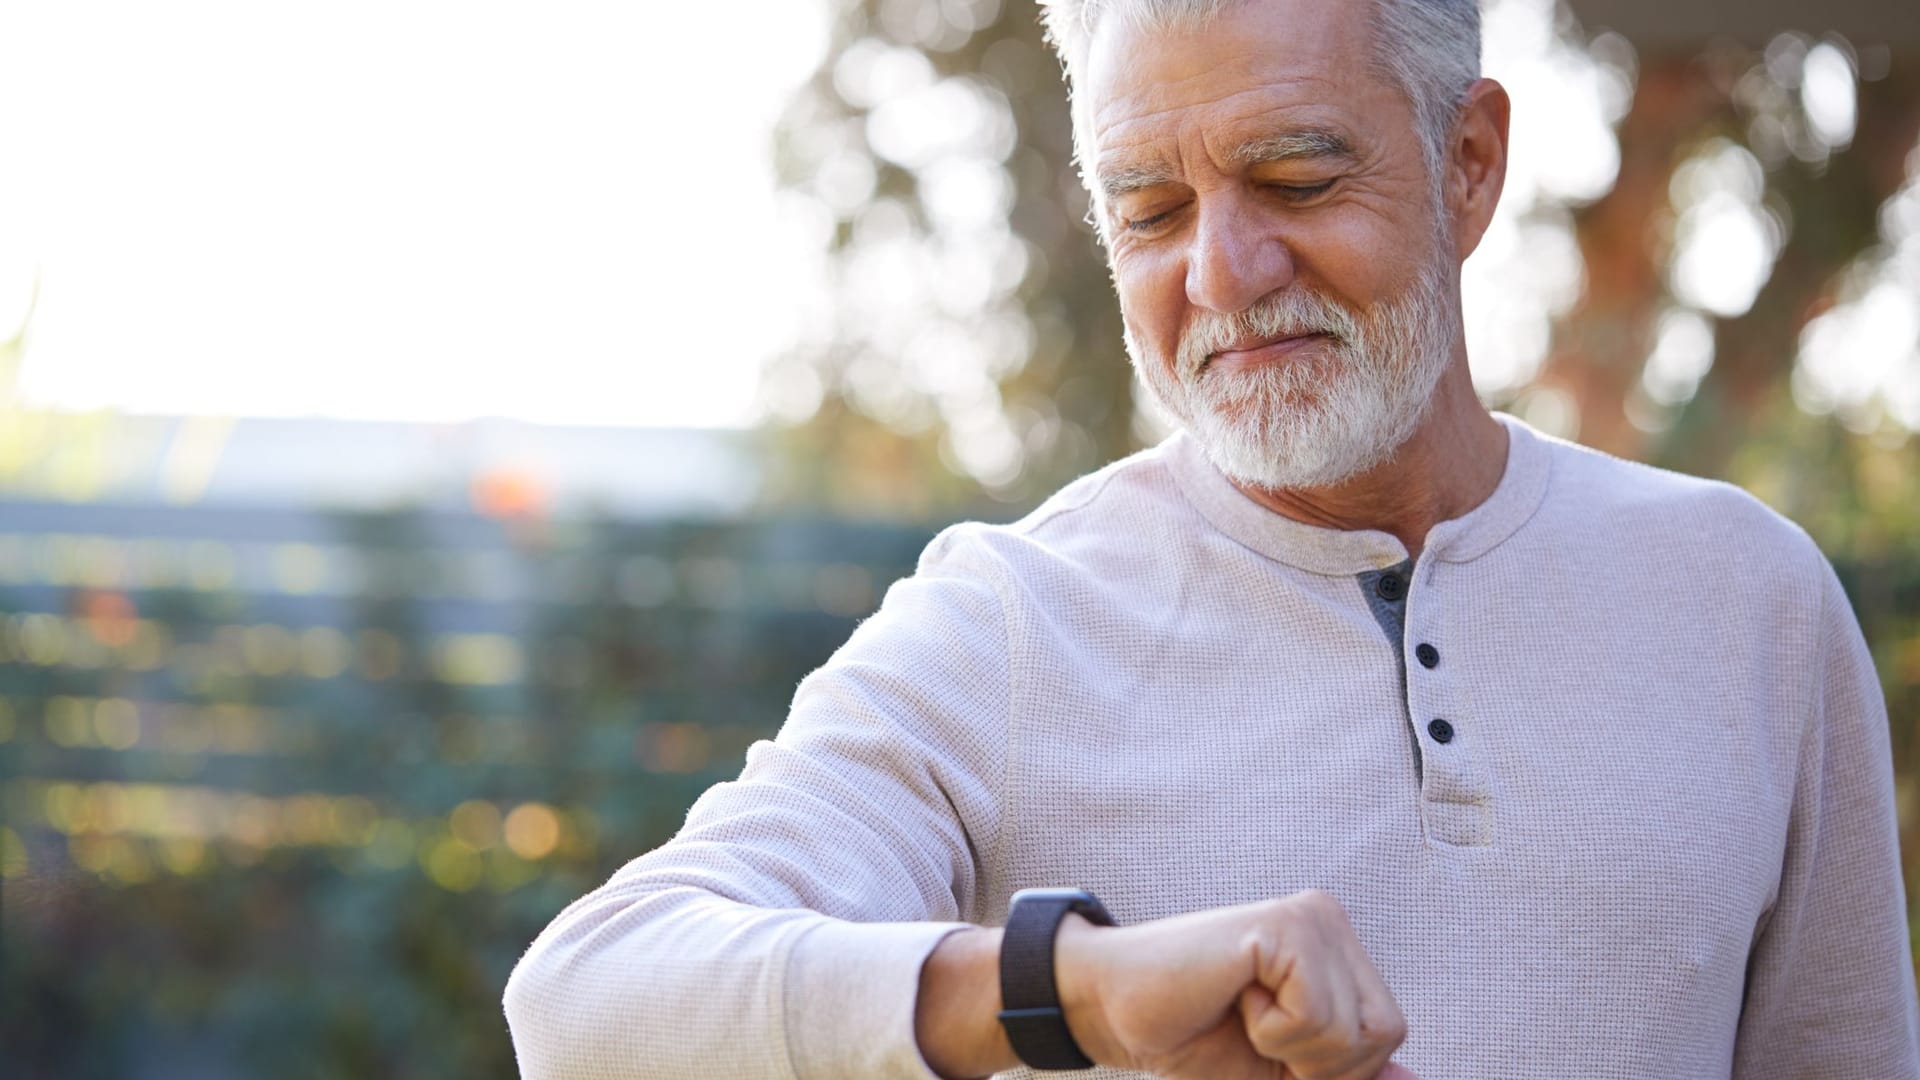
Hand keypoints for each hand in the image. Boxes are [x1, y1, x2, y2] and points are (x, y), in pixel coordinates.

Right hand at [1054, 890, 1410, 1079]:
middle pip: (1385, 1033)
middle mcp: (1330, 921)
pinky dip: (1272, 1032)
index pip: (1389, 1035)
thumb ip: (1348, 1073)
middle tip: (1256, 1033)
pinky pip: (1316, 1017)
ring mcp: (1310, 917)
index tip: (1271, 1048)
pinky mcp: (1283, 925)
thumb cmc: (1196, 1040)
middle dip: (1321, 1066)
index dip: (1334, 1069)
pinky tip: (1235, 996)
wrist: (1115, 1009)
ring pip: (1354, 1032)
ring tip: (1243, 1012)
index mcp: (1336, 951)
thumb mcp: (1286, 1072)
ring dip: (1292, 1051)